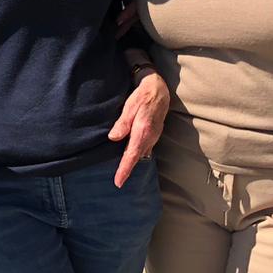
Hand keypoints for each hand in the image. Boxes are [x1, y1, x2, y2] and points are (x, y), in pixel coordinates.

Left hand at [108, 70, 167, 186]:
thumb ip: (122, 123)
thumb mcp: (129, 107)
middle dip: (127, 169)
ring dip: (132, 162)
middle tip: (118, 181)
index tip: (118, 181)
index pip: (132, 155)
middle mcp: (150, 137)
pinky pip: (144, 148)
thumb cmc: (142, 97)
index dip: (125, 169)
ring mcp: (153, 137)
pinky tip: (130, 156)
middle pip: (136, 158)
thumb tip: (113, 138)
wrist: (159, 90)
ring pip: (141, 153)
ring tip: (122, 172)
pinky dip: (136, 154)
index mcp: (142, 132)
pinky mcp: (153, 135)